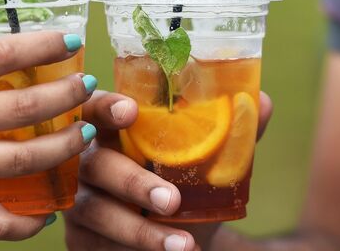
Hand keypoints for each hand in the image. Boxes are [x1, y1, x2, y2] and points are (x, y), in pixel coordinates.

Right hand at [64, 92, 273, 250]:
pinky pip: (96, 242)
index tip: (130, 111)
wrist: (177, 241)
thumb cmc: (183, 189)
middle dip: (133, 181)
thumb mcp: (206, 166)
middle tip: (172, 200)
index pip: (97, 109)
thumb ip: (230, 136)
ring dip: (140, 229)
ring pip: (96, 210)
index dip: (106, 107)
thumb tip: (261, 101)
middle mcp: (89, 160)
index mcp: (114, 131)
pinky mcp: (78, 237)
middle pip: (96, 163)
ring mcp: (81, 200)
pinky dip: (137, 248)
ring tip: (184, 244)